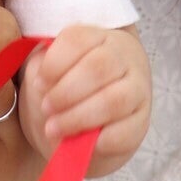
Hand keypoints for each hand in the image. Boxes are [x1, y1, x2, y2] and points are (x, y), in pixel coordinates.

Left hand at [20, 23, 150, 176]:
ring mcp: (137, 88)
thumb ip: (42, 70)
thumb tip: (43, 84)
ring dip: (79, 117)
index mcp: (96, 37)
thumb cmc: (64, 88)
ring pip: (114, 100)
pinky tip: (84, 143)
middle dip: (66, 92)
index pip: (78, 39)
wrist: (84, 124)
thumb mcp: (47, 72)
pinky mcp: (142, 121)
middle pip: (98, 67)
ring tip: (54, 128)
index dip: (54, 63)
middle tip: (46, 108)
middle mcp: (123, 57)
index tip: (38, 83)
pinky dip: (102, 139)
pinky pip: (126, 131)